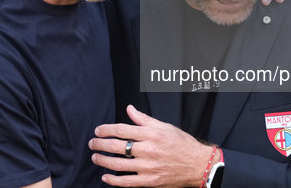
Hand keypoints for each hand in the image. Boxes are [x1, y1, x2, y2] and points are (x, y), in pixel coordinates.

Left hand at [90, 105, 217, 186]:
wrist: (198, 165)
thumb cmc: (182, 144)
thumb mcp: (165, 126)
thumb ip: (144, 119)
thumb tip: (129, 109)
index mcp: (152, 134)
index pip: (122, 130)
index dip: (107, 130)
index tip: (98, 130)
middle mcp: (149, 150)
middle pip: (117, 146)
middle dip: (101, 144)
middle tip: (92, 143)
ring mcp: (148, 167)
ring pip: (119, 164)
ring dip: (103, 160)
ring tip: (95, 157)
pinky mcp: (150, 181)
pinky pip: (127, 182)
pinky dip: (114, 180)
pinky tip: (105, 176)